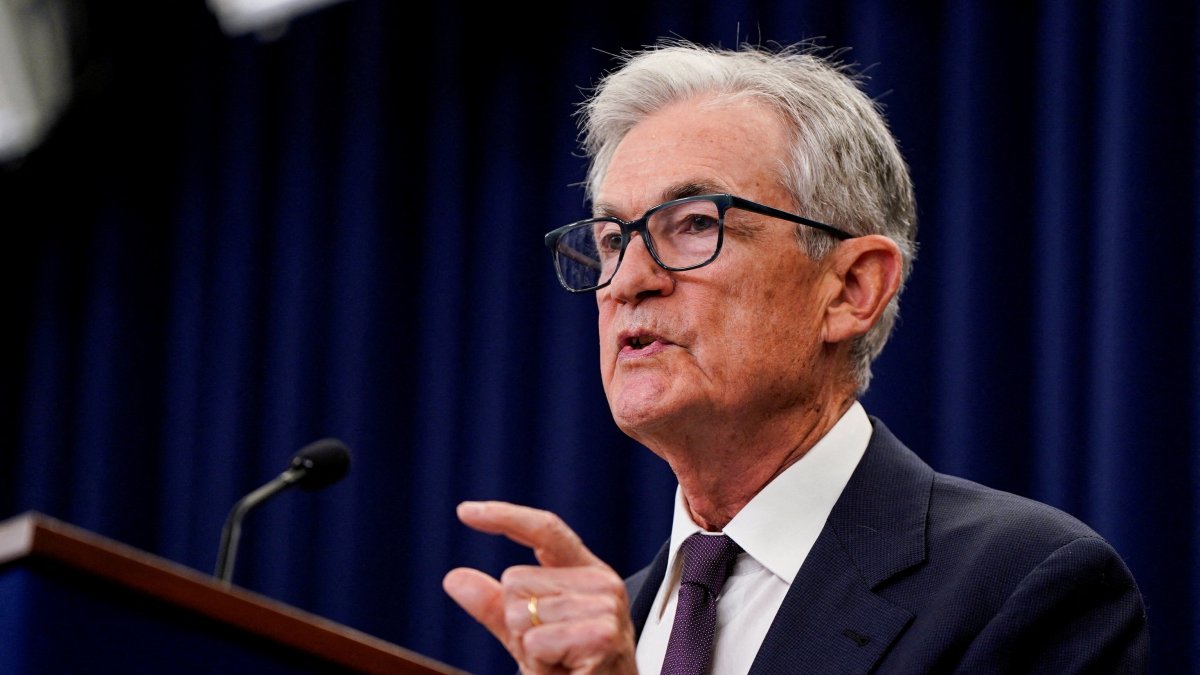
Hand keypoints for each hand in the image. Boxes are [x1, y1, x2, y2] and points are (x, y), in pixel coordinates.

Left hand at [443, 501, 637, 673]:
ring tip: (562, 663)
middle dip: (518, 624)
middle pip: (515, 580)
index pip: (545, 530)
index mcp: (587, 572)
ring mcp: (606, 607)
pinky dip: (540, 665)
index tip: (465, 512)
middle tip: (551, 650)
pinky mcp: (601, 635)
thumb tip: (454, 578)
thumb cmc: (572, 670)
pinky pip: (534, 643)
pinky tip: (567, 671)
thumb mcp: (527, 634)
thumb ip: (494, 606)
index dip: (505, 516)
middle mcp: (602, 582)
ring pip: (521, 614)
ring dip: (530, 649)